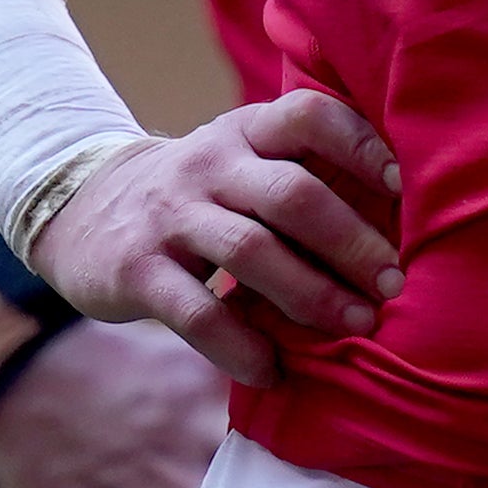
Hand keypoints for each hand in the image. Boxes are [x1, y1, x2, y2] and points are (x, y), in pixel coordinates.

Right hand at [31, 90, 402, 387]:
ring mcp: (171, 216)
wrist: (82, 209)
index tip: (402, 186)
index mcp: (246, 132)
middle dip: (352, 242)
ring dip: (312, 294)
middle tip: (395, 283)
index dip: (360, 145)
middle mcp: (210, 165)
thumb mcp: (241, 163)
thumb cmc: (198, 196)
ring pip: (251, 251)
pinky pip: (198, 313)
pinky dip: (241, 348)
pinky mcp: (138, 270)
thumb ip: (302, 175)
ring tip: (356, 325)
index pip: (308, 116)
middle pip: (291, 195)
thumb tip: (405, 222)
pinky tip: (273, 372)